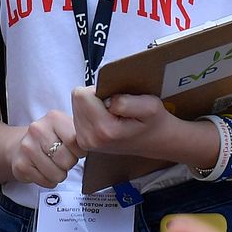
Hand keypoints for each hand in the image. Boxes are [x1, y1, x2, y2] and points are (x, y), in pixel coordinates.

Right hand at [12, 111, 83, 188]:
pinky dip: (49, 181)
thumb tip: (100, 143)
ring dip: (59, 174)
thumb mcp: (65, 128)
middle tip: (63, 158)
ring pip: (57, 174)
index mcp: (54, 118)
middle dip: (69, 163)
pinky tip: (44, 170)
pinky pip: (46, 182)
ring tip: (53, 164)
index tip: (76, 150)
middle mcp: (38, 129)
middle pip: (67, 160)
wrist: (20, 146)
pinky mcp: (21, 165)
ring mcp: (27, 147)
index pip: (75, 141)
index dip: (80, 151)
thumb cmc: (50, 139)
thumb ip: (80, 133)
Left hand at [70, 87, 191, 160]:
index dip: (100, 89)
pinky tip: (106, 119)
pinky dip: (91, 113)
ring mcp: (86, 142)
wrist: (155, 142)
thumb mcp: (150, 106)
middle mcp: (91, 139)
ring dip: (92, 105)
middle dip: (94, 96)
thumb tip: (107, 99)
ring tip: (112, 113)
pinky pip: (78, 116)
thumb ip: (126, 101)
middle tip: (115, 105)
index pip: (82, 95)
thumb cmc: (153, 122)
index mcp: (104, 129)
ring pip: (76, 106)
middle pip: (77, 99)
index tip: (116, 98)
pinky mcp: (84, 142)